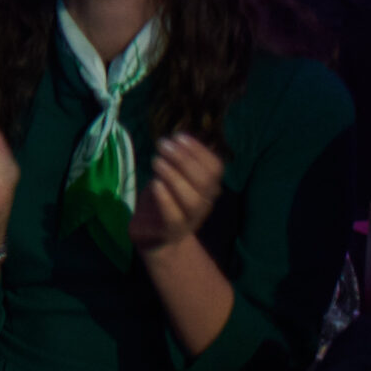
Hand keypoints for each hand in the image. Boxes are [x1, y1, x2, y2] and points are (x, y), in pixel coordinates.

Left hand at [131, 133, 225, 256]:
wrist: (155, 237)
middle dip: (184, 159)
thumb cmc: (163, 200)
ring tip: (156, 161)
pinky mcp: (171, 229)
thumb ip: (178, 161)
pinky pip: (174, 215)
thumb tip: (180, 133)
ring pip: (192, 199)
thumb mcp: (172, 177)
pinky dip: (166, 198)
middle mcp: (204, 202)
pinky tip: (155, 184)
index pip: (215, 168)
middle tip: (162, 145)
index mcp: (208, 187)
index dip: (199, 151)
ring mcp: (190, 218)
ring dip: (174, 176)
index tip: (179, 136)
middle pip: (204, 181)